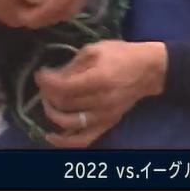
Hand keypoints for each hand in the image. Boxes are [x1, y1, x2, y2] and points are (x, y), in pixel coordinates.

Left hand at [35, 41, 166, 147]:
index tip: (40, 73)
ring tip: (48, 103)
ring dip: (52, 113)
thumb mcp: (96, 49)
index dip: (46, 81)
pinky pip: (83, 139)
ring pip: (69, 123)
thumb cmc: (122, 55)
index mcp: (98, 79)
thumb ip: (73, 64)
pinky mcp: (107, 124)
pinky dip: (65, 141)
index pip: (63, 86)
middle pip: (63, 104)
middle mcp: (101, 101)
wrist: (149, 70)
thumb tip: (53, 76)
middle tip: (45, 85)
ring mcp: (104, 116)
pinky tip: (51, 136)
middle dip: (47, 94)